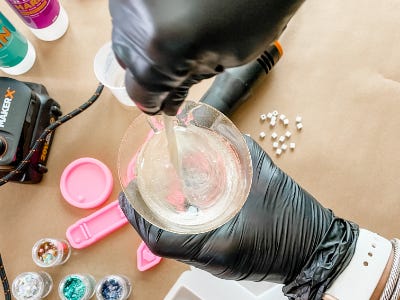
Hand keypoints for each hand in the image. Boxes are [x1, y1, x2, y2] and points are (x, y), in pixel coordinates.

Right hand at [109, 0, 305, 114]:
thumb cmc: (255, 9)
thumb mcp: (224, 60)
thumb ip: (186, 83)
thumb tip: (167, 100)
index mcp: (161, 50)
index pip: (139, 91)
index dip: (153, 101)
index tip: (161, 104)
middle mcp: (135, 23)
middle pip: (127, 63)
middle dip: (150, 72)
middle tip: (173, 72)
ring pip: (123, 35)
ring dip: (144, 46)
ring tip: (174, 40)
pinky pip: (130, 14)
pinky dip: (145, 23)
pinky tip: (168, 21)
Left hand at [119, 135, 358, 298]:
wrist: (316, 251)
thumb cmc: (294, 222)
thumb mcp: (267, 181)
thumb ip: (243, 152)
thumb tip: (223, 130)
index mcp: (215, 245)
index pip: (159, 238)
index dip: (137, 215)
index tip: (130, 191)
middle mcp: (209, 259)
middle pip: (160, 239)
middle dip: (145, 211)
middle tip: (141, 184)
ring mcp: (214, 263)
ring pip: (172, 241)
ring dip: (159, 216)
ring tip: (157, 190)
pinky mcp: (221, 259)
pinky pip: (189, 242)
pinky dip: (179, 222)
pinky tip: (184, 203)